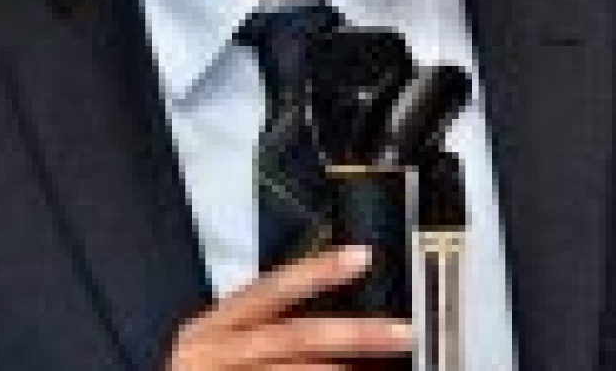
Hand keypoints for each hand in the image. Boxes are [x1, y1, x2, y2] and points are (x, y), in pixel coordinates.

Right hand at [167, 245, 411, 368]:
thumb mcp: (225, 345)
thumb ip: (270, 328)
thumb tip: (342, 324)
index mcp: (212, 327)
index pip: (271, 289)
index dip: (317, 271)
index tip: (362, 256)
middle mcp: (212, 354)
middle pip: (295, 337)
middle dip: (355, 334)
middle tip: (403, 332)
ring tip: (384, 367)